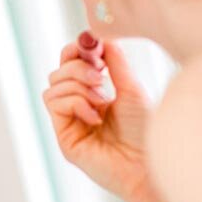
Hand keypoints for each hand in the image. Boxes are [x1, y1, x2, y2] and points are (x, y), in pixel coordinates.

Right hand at [43, 32, 152, 201]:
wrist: (149, 163)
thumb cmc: (146, 130)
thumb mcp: (131, 88)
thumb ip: (115, 63)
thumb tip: (101, 38)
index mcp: (95, 95)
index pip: (72, 65)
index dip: (77, 51)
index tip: (94, 47)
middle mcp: (79, 107)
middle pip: (58, 72)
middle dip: (78, 67)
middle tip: (101, 75)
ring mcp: (70, 122)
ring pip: (53, 85)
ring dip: (77, 85)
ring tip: (101, 99)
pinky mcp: (64, 136)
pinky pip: (55, 103)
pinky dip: (75, 102)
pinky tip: (95, 117)